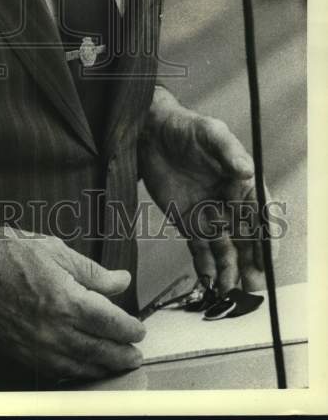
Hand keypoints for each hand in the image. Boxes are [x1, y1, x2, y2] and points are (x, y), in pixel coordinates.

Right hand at [0, 217, 145, 382]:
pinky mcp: (23, 354)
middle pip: (101, 351)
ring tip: (118, 363)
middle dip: (123, 353)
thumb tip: (120, 280)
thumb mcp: (53, 249)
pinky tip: (85, 367)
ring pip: (82, 367)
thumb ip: (91, 271)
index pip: (111, 323)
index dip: (130, 328)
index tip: (138, 328)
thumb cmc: (3, 253)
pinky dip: (78, 372)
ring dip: (104, 367)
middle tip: (136, 353)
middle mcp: (54, 329)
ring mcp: (37, 346)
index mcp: (65, 299)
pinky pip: (59, 371)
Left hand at [139, 86, 273, 292]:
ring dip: (230, 271)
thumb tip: (247, 170)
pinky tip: (209, 283)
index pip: (261, 215)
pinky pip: (200, 249)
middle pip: (247, 238)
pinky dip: (205, 267)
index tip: (269, 257)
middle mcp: (230, 203)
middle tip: (254, 285)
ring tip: (231, 292)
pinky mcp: (188, 222)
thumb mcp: (210, 132)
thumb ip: (228, 150)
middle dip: (252, 263)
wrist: (150, 132)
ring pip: (225, 249)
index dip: (267, 237)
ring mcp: (209, 215)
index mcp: (243, 183)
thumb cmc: (186, 127)